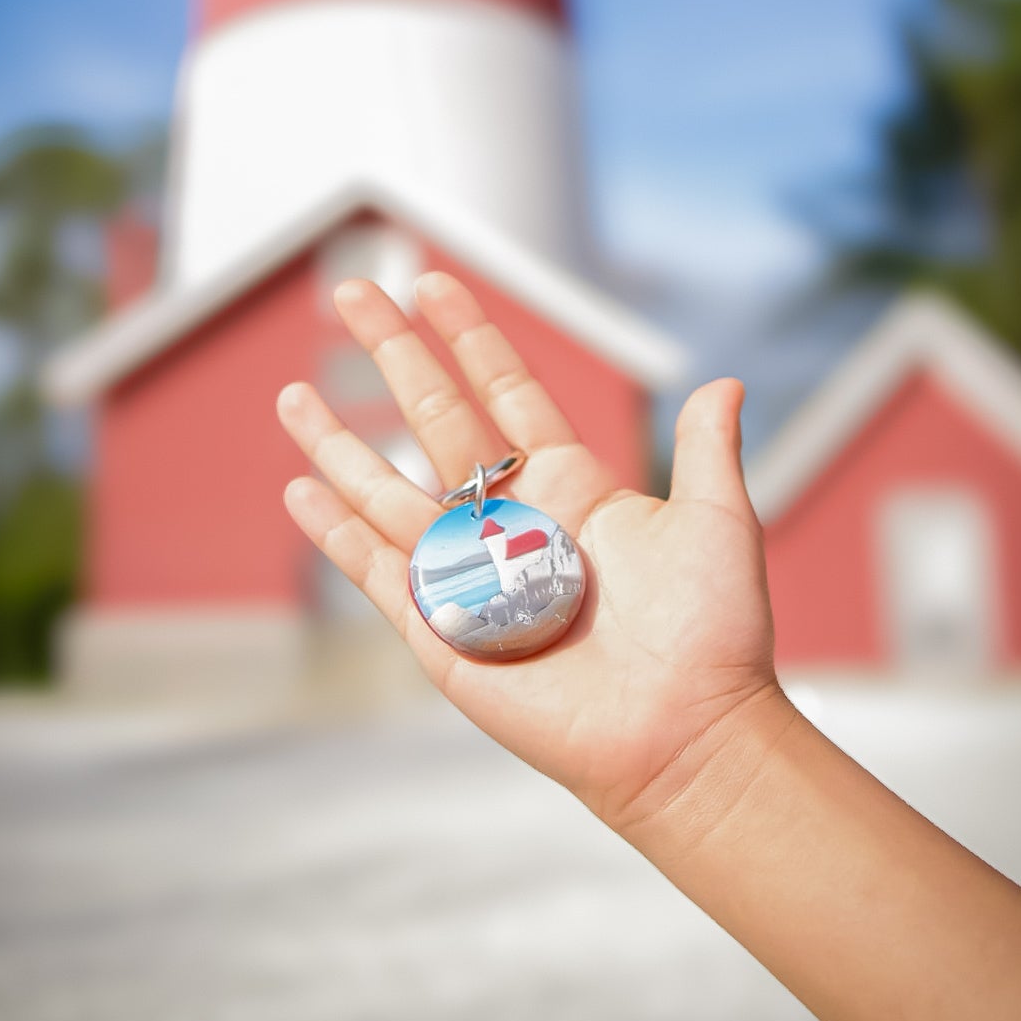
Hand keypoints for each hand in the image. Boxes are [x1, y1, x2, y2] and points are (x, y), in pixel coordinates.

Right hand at [277, 272, 788, 835]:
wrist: (686, 735)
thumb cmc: (712, 637)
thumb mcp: (717, 523)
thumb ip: (706, 451)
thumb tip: (727, 384)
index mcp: (573, 487)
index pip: (507, 393)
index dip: (471, 338)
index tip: (435, 285)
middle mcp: (513, 522)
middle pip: (436, 421)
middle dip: (393, 356)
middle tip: (354, 291)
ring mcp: (471, 574)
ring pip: (389, 491)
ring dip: (340, 443)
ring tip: (292, 395)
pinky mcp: (442, 632)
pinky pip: (377, 570)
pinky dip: (336, 532)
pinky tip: (300, 492)